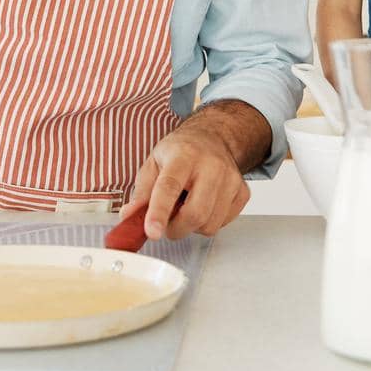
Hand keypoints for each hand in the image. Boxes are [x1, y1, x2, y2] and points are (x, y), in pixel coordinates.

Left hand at [121, 110, 254, 240]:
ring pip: (209, 224)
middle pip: (195, 213)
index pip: (170, 187)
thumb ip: (141, 193)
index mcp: (183, 155)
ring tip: (186, 207)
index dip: (159, 212)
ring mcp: (230, 179)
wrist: (212, 137)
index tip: (151, 232)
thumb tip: (128, 217)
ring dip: (191, 227)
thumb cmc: (180, 151)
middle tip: (166, 223)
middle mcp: (211, 165)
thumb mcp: (153, 163)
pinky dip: (207, 223)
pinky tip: (202, 205)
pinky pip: (222, 224)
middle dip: (175, 229)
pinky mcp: (242, 192)